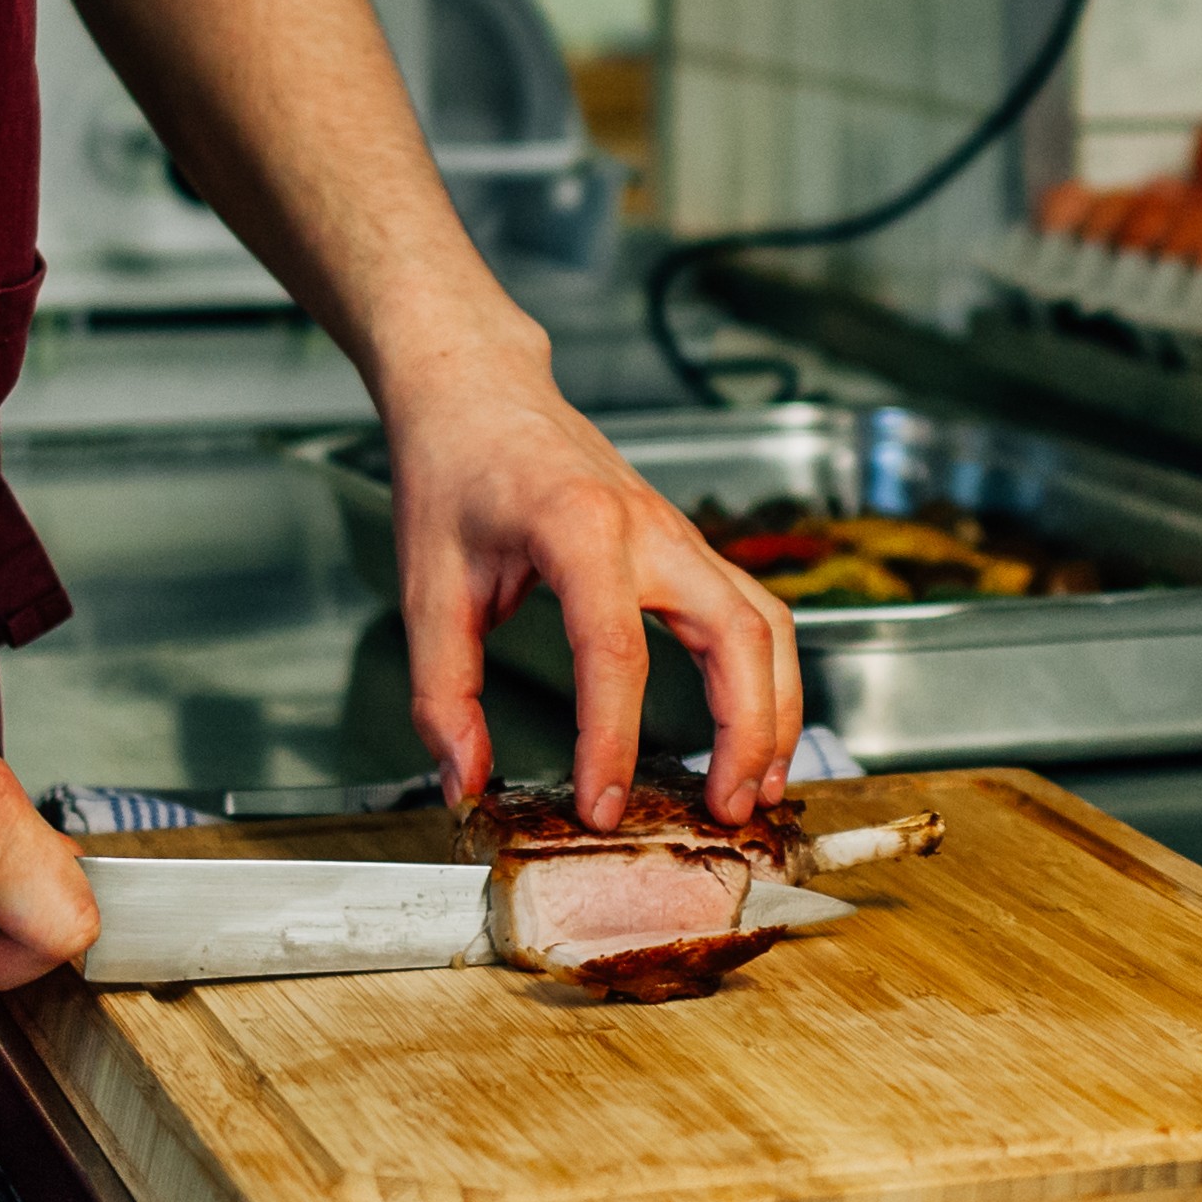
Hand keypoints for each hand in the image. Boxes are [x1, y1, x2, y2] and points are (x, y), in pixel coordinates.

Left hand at [385, 350, 800, 828]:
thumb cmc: (453, 471)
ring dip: (775, 711)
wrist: (479, 390)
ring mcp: (680, 535)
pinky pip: (756, 614)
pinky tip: (753, 735)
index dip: (612, 741)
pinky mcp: (688, 548)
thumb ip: (443, 692)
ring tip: (757, 789)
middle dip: (743, 732)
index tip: (602, 806)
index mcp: (578, 528)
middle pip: (738, 634)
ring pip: (767, 624)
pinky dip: (768, 680)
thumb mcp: (427, 586)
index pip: (615, 651)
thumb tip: (465, 779)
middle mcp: (649, 528)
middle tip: (723, 812)